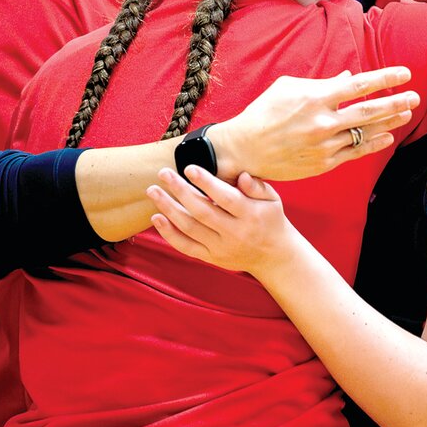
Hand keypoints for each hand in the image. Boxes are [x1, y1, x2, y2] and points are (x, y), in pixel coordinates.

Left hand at [148, 166, 311, 281]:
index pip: (226, 197)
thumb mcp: (272, 200)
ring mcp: (221, 248)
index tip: (189, 168)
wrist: (273, 256)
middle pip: (202, 211)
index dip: (206, 182)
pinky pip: (186, 246)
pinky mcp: (211, 258)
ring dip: (168, 208)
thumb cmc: (271, 220)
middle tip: (163, 173)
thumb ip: (257, 187)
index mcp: (250, 215)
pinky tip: (157, 217)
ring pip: (189, 228)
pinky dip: (168, 233)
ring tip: (153, 190)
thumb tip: (241, 175)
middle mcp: (235, 233)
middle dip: (180, 191)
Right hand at [212, 66, 418, 180]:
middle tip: (415, 97)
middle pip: (369, 111)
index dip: (385, 79)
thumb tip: (349, 78)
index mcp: (315, 97)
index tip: (405, 74)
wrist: (244, 150)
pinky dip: (373, 144)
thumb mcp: (288, 87)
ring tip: (406, 114)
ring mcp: (325, 145)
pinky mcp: (323, 164)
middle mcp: (323, 122)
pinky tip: (388, 137)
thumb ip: (322, 82)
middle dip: (396, 102)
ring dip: (389, 123)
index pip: (359, 85)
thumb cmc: (265, 112)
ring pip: (365, 133)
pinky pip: (356, 153)